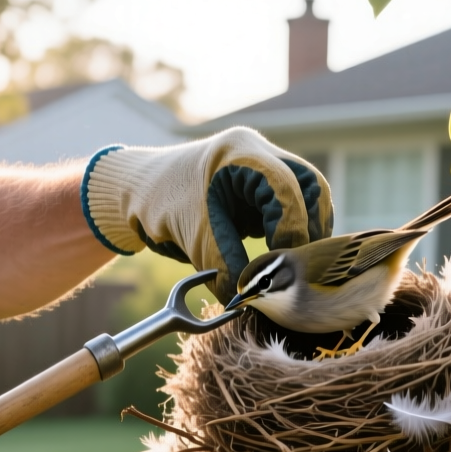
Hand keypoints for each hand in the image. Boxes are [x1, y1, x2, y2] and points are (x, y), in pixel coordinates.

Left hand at [80, 127, 332, 295]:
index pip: (285, 189)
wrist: (140, 192)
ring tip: (299, 266)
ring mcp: (264, 166)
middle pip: (310, 187)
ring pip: (309, 195)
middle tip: (303, 267)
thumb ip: (227, 268)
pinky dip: (296, 230)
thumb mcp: (195, 240)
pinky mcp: (264, 186)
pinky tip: (289, 257)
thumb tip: (252, 299)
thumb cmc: (162, 205)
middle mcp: (259, 153)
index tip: (285, 266)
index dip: (291, 229)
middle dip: (310, 228)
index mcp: (241, 152)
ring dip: (308, 230)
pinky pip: (294, 206)